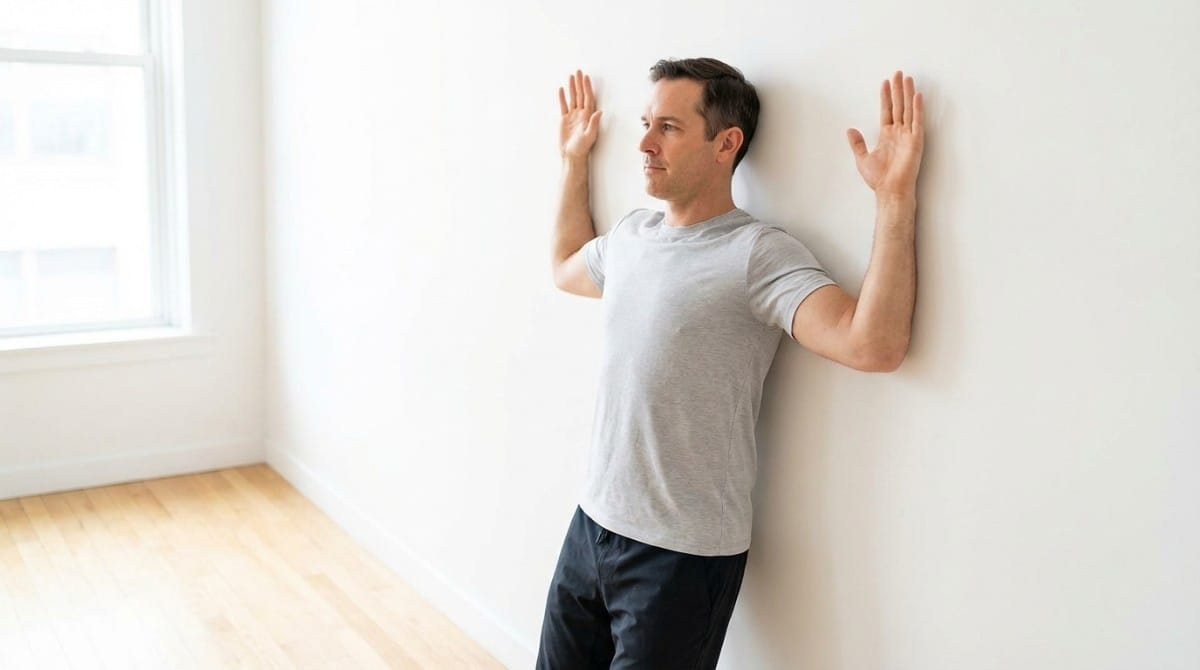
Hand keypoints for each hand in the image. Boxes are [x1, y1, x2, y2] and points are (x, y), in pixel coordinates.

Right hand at [559, 69, 601, 160]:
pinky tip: (562, 89)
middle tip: (579, 71)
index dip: (587, 87)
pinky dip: (562, 97)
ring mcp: (572, 116)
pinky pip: (563, 105)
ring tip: (571, 76)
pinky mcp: (564, 119)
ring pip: (572, 98)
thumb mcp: (589, 136)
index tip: (586, 77)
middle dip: (579, 83)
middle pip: (580, 95)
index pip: (587, 98)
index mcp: (588, 116)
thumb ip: (594, 123)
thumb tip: (600, 111)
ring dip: (572, 87)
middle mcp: (581, 114)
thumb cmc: (582, 148)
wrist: (571, 155)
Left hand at [847, 70, 924, 199]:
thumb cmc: (879, 178)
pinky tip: (917, 96)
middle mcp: (899, 133)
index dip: (886, 97)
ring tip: (907, 78)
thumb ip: (857, 143)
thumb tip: (849, 130)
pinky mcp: (916, 141)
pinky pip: (917, 121)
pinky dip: (917, 108)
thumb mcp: (862, 158)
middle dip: (898, 89)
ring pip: (908, 109)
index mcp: (887, 135)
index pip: (887, 110)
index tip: (885, 82)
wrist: (890, 190)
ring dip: (908, 93)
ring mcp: (908, 135)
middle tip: (898, 73)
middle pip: (899, 105)